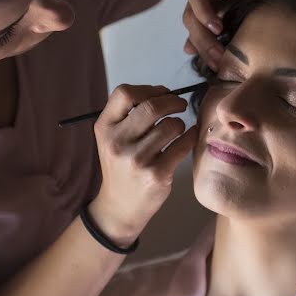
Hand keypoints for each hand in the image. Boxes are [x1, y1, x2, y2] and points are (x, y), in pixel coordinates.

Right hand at [89, 85, 196, 245]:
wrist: (119, 207)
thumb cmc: (121, 166)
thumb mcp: (112, 138)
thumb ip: (129, 114)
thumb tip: (164, 92)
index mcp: (104, 128)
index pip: (124, 93)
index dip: (148, 89)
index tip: (162, 93)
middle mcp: (117, 142)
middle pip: (152, 107)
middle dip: (172, 101)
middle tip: (180, 105)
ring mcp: (136, 160)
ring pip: (171, 126)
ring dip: (180, 123)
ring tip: (177, 130)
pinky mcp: (156, 174)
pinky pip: (183, 145)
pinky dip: (190, 137)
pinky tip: (188, 138)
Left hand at [182, 0, 285, 70]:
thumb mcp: (240, 18)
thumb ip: (217, 35)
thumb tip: (186, 50)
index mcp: (206, 11)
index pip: (194, 33)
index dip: (202, 50)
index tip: (218, 66)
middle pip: (190, 17)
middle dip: (201, 38)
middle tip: (218, 54)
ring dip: (202, 12)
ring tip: (218, 28)